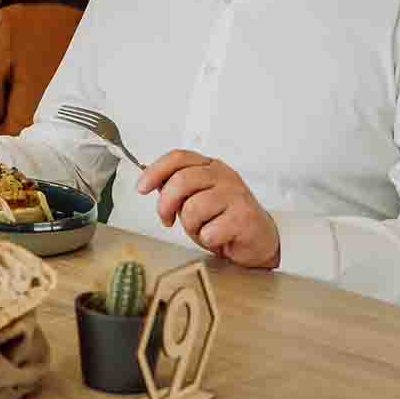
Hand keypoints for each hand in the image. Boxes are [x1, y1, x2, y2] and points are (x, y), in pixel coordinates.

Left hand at [137, 151, 279, 268]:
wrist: (258, 240)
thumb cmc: (223, 219)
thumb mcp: (195, 199)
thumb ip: (176, 188)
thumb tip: (150, 181)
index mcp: (210, 167)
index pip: (178, 158)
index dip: (155, 171)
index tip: (141, 187)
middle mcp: (224, 176)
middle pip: (182, 180)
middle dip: (166, 204)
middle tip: (167, 219)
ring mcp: (236, 195)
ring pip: (193, 207)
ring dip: (191, 226)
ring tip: (202, 229)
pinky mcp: (244, 217)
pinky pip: (210, 230)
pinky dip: (207, 239)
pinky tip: (218, 237)